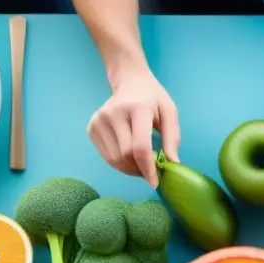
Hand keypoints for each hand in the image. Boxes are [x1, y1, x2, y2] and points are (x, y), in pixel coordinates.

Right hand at [88, 64, 179, 187]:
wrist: (129, 81)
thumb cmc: (153, 98)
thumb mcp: (170, 113)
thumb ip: (172, 138)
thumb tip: (172, 164)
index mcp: (137, 108)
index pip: (139, 147)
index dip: (147, 168)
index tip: (155, 181)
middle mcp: (113, 113)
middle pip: (126, 156)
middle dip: (140, 169)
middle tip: (151, 171)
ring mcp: (99, 120)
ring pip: (114, 160)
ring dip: (129, 169)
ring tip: (141, 164)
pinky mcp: (91, 128)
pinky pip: (106, 156)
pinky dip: (119, 163)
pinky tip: (128, 156)